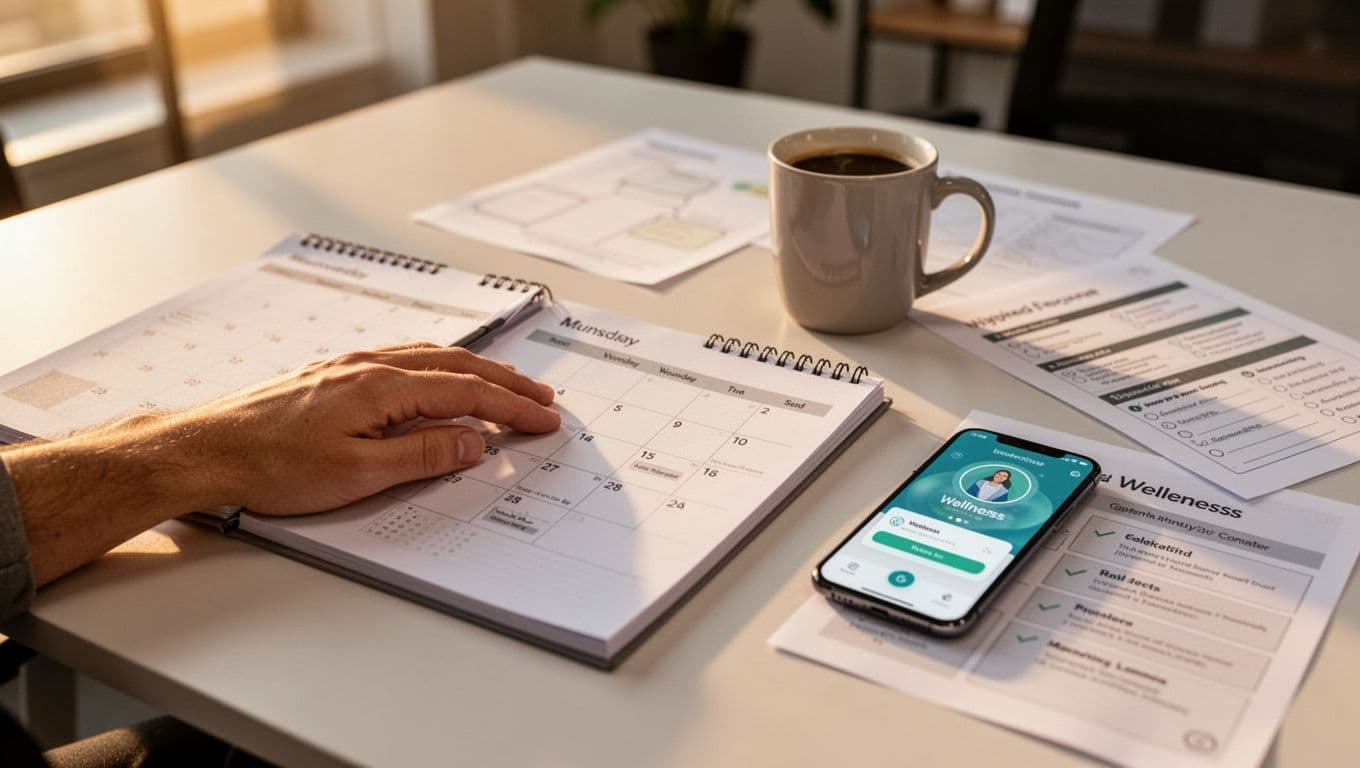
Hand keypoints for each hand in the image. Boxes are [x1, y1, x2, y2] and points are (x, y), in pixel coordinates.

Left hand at [1, 343, 559, 585]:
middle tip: (544, 399)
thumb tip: (471, 443)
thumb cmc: (271, 465)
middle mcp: (371, 366)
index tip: (546, 420)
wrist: (206, 447)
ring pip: (432, 357)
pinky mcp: (334, 374)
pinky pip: (405, 358)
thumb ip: (421, 456)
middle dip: (507, 383)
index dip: (512, 408)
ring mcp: (351, 366)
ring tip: (506, 385)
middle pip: (458, 367)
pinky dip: (441, 366)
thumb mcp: (357, 474)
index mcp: (384, 387)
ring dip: (476, 371)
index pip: (467, 394)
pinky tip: (441, 375)